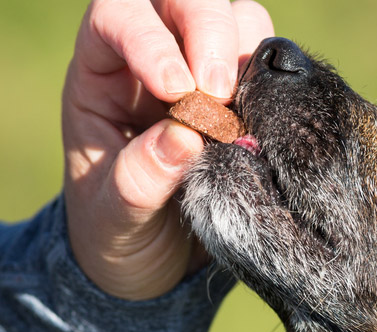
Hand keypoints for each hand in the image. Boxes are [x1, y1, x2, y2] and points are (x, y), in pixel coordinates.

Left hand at [63, 0, 272, 299]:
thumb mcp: (113, 219)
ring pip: (236, 17)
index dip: (149, 39)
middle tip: (222, 92)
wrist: (150, 262)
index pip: (118, 16)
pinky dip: (275, 86)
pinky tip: (265, 127)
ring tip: (241, 118)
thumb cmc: (116, 233)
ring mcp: (203, 70)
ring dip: (246, 54)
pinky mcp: (246, 95)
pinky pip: (270, 64)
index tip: (180, 92)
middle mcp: (152, 56)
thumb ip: (138, 181)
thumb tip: (184, 138)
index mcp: (100, 74)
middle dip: (207, 28)